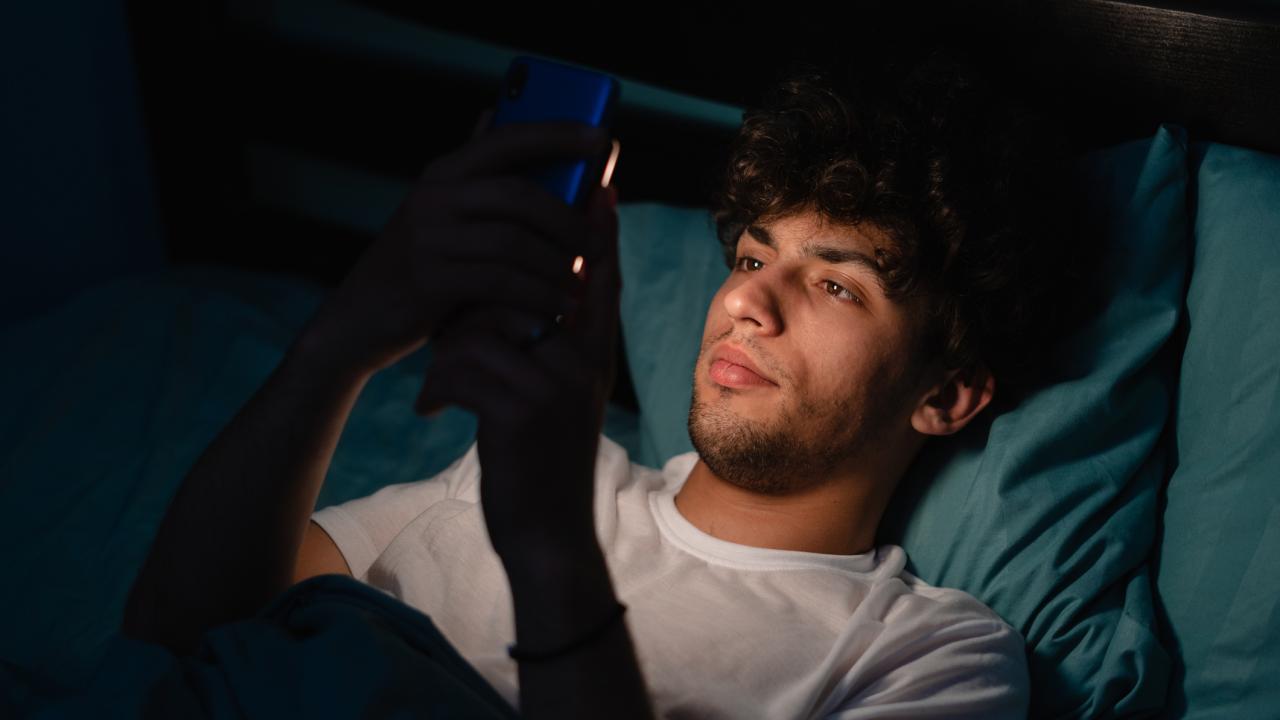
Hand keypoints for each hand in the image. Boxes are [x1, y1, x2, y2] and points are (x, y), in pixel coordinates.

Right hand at [297, 111, 612, 379]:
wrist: (357, 320)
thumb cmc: (417, 266)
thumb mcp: (441, 214)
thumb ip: (474, 172)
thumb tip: (496, 110)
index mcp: (444, 173)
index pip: (507, 138)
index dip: (557, 134)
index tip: (602, 137)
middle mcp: (433, 197)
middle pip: (519, 196)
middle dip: (568, 220)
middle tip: (599, 244)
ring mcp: (427, 238)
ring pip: (514, 243)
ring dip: (557, 266)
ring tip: (580, 286)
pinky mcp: (428, 281)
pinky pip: (500, 282)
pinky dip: (537, 295)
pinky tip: (557, 309)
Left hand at [415, 183, 620, 562]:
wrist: (546, 533)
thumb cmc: (541, 457)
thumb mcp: (561, 398)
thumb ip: (558, 348)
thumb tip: (534, 301)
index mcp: (593, 354)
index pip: (600, 276)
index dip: (597, 230)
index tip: (596, 185)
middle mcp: (582, 362)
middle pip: (524, 290)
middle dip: (474, 312)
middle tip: (450, 338)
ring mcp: (557, 386)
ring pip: (482, 327)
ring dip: (449, 357)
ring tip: (444, 390)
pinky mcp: (522, 412)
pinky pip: (462, 366)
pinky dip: (437, 389)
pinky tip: (432, 411)